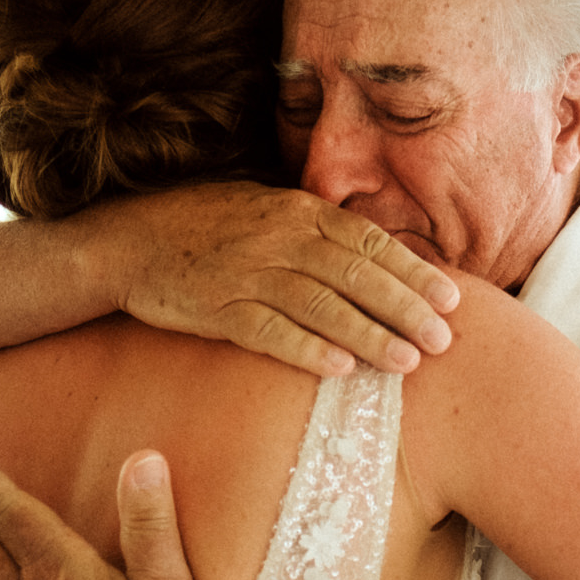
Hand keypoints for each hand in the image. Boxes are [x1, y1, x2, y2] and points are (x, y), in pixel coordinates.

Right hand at [88, 183, 461, 375]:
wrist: (126, 241)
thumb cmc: (204, 226)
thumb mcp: (265, 210)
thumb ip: (317, 228)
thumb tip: (377, 255)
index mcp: (297, 211)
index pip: (369, 242)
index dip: (414, 272)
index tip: (453, 298)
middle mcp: (279, 238)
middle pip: (356, 275)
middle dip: (406, 309)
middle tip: (445, 339)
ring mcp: (248, 274)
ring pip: (322, 305)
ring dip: (370, 336)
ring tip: (409, 362)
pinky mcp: (218, 309)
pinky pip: (269, 332)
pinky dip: (307, 349)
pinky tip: (341, 369)